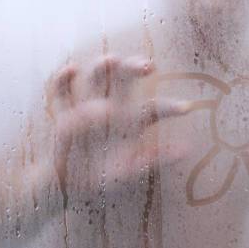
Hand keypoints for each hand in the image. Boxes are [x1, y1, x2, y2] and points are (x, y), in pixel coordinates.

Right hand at [46, 55, 194, 196]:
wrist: (67, 187)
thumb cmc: (103, 178)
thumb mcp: (130, 172)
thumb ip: (154, 160)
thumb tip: (185, 150)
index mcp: (131, 121)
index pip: (153, 109)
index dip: (169, 107)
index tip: (186, 108)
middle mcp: (111, 107)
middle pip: (123, 79)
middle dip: (133, 68)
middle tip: (148, 66)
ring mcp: (86, 107)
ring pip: (95, 79)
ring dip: (102, 68)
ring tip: (111, 60)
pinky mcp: (64, 114)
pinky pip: (62, 92)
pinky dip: (64, 79)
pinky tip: (72, 69)